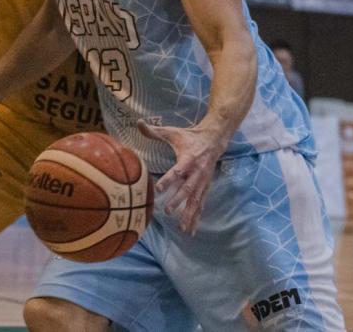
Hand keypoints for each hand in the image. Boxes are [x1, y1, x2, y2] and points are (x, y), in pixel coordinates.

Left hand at [138, 120, 225, 234]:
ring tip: (182, 229)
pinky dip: (197, 217)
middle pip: (187, 189)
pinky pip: (201, 204)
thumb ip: (155, 131)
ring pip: (196, 201)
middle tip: (167, 211)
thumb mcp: (173, 132)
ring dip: (189, 214)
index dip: (168, 180)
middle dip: (178, 200)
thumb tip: (138, 123)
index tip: (158, 188)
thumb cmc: (189, 137)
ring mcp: (203, 182)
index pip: (177, 171)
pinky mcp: (206, 187)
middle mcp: (197, 172)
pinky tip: (191, 230)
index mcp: (188, 159)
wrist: (214, 140)